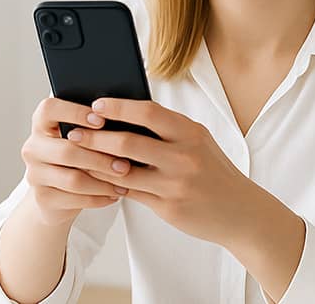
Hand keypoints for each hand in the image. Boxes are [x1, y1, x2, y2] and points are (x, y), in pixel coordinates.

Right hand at [19, 96, 133, 225]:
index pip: (49, 109)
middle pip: (67, 151)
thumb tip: (125, 120)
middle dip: (100, 158)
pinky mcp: (43, 198)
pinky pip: (75, 199)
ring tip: (124, 182)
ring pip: (73, 179)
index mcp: (41, 124)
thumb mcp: (81, 138)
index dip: (74, 113)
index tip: (101, 120)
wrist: (57, 195)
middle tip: (126, 164)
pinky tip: (114, 194)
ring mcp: (35, 174)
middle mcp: (33, 147)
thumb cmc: (76, 157)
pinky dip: (99, 198)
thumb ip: (93, 127)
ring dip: (103, 182)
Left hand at [63, 97, 252, 244]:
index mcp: (190, 133)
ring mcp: (176, 184)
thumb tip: (127, 114)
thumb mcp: (198, 142)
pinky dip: (111, 185)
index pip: (148, 113)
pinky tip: (97, 178)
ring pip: (124, 171)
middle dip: (96, 137)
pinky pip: (131, 193)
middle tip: (73, 133)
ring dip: (96, 163)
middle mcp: (184, 156)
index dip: (118, 108)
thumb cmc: (214, 171)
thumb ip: (169, 130)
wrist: (241, 210)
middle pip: (129, 142)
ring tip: (77, 156)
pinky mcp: (169, 207)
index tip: (95, 105)